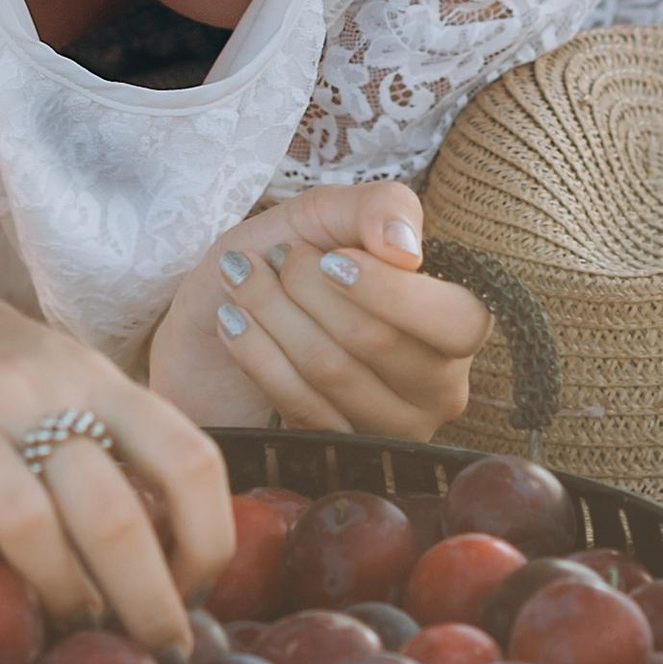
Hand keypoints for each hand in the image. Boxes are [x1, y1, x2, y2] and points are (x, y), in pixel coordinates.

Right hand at [0, 256, 232, 654]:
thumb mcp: (65, 377)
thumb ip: (118, 442)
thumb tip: (178, 558)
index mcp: (90, 376)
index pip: (187, 459)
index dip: (209, 540)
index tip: (198, 593)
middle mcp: (30, 392)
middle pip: (113, 515)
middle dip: (148, 604)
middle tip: (158, 650)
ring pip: (29, 527)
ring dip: (61, 593)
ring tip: (69, 620)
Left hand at [146, 179, 489, 441]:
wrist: (207, 324)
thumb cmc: (280, 261)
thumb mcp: (326, 214)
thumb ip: (380, 207)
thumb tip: (407, 251)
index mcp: (455, 324)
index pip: (455, 321)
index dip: (387, 289)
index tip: (327, 258)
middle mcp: (439, 387)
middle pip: (380, 342)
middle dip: (308, 289)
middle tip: (269, 259)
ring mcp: (389, 430)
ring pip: (334, 372)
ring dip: (274, 314)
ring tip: (240, 279)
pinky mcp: (336, 456)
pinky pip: (300, 407)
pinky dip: (257, 354)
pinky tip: (232, 322)